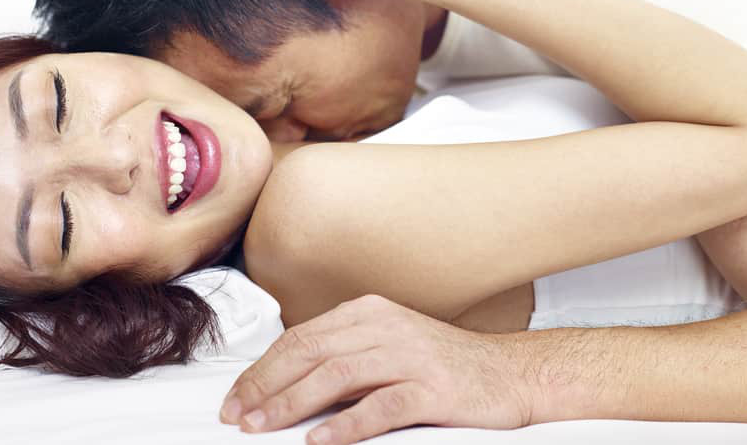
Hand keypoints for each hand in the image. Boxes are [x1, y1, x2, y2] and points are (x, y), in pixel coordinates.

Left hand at [219, 295, 533, 443]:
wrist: (509, 373)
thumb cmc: (444, 364)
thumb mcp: (386, 347)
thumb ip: (342, 358)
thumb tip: (287, 386)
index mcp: (367, 313)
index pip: (300, 338)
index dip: (263, 368)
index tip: (237, 396)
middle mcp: (384, 327)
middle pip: (310, 353)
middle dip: (266, 386)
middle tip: (239, 414)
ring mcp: (409, 355)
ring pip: (336, 375)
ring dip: (293, 403)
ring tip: (265, 426)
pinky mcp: (432, 388)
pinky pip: (381, 406)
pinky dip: (347, 425)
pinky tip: (321, 440)